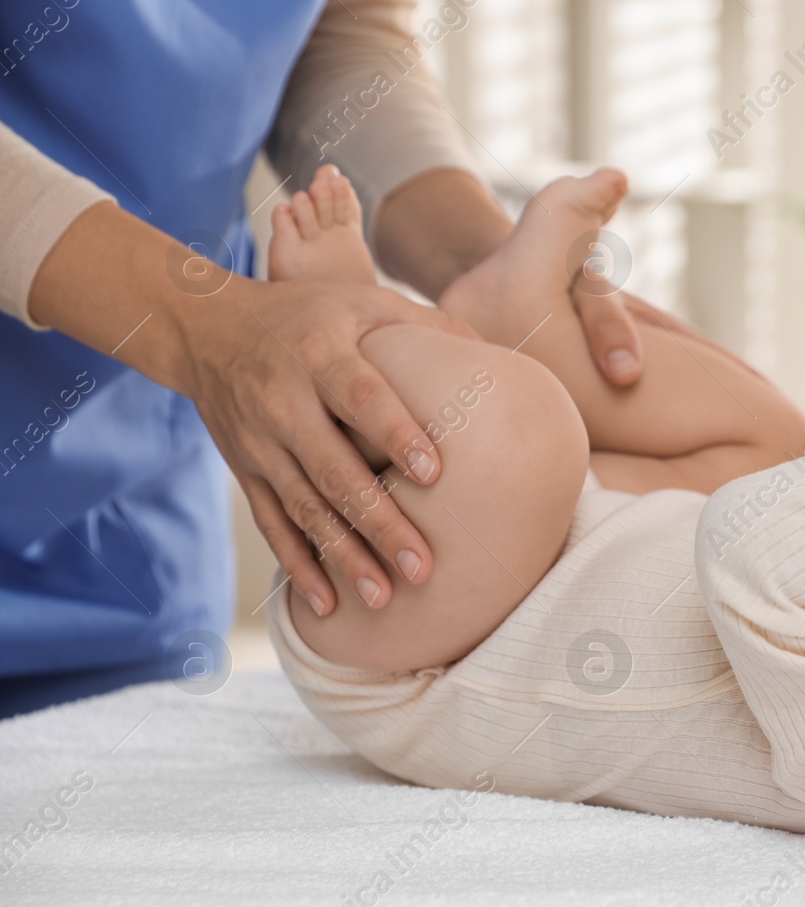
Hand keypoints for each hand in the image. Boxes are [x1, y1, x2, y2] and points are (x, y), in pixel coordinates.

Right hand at [181, 279, 478, 615]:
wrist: (208, 329)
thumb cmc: (309, 316)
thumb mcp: (361, 301)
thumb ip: (424, 323)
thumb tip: (494, 352)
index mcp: (322, 356)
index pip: (361, 398)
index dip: (396, 434)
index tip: (434, 474)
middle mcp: (284, 402)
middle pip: (334, 469)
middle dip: (378, 522)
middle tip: (422, 566)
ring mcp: (261, 442)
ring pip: (304, 508)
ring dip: (342, 557)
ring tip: (383, 598)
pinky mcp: (246, 471)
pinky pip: (271, 525)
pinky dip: (297, 567)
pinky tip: (327, 606)